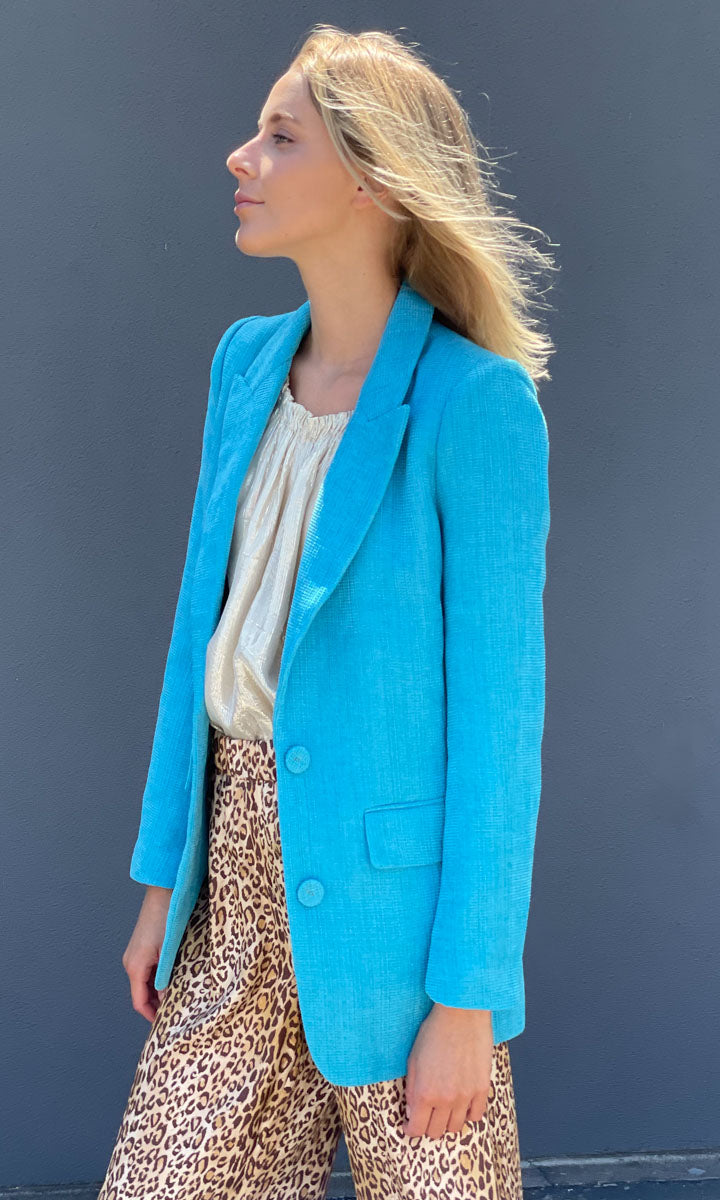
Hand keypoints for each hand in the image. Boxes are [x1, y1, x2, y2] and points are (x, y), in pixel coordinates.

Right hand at [121, 885, 171, 1021]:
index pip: (138, 1002)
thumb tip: (165, 1000)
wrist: (164, 892)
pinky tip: (173, 980)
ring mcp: (136, 954)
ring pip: (145, 983)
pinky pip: (148, 971)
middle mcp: (131, 962)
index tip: (165, 1024)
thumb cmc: (166, 918)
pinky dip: (158, 980)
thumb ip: (166, 978)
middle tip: (175, 1013)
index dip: (151, 1015)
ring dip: (158, 992)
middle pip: (141, 994)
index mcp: (134, 966)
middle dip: (156, 1005)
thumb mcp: (168, 952)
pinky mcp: (143, 947)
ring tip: (177, 998)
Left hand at [403, 1003, 493, 1139]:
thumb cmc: (434, 1032)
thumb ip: (412, 1089)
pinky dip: (468, 1113)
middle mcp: (446, 1099)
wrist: (461, 1014)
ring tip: (444, 1108)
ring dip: (448, 1121)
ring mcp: (466, 1095)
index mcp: (425, 1093)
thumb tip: (412, 1112)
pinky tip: (462, 1103)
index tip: (411, 1125)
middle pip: (436, 1132)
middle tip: (426, 1114)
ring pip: (456, 1127)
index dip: (411, 1130)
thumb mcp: (413, 1060)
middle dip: (428, 1126)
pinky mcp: (482, 1088)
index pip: (417, 1130)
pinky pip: (476, 1115)